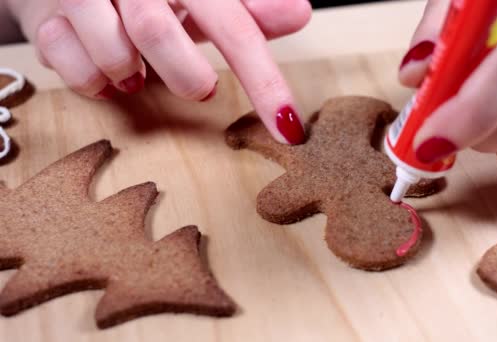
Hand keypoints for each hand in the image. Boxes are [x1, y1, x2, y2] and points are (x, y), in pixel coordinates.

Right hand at [7, 0, 310, 143]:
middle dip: (183, 76)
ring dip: (132, 74)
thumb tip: (298, 11)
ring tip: (138, 69)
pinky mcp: (44, 16)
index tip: (287, 127)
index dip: (264, 81)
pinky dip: (93, 79)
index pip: (234, 25)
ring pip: (115, 52)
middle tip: (196, 86)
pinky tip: (103, 69)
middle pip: (157, 32)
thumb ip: (249, 10)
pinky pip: (69, 64)